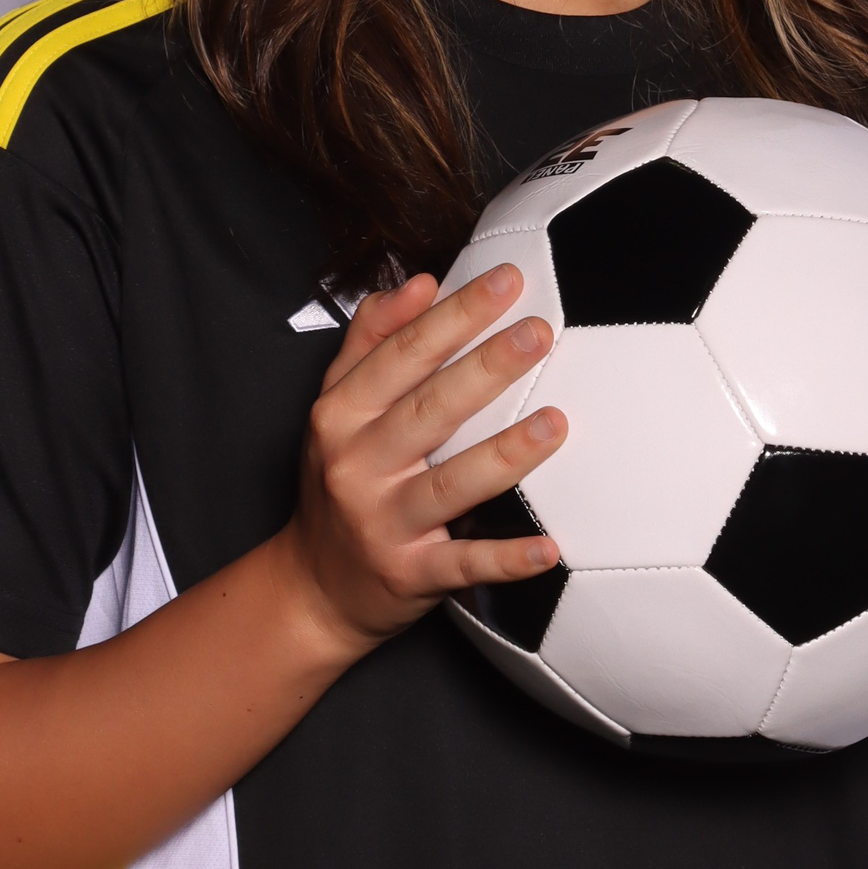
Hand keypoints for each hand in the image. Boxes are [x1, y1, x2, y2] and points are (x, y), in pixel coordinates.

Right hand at [275, 264, 565, 655]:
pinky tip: (548, 547)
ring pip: (450, 485)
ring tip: (555, 423)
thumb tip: (417, 282)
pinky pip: (463, 566)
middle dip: (485, 368)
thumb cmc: (339, 479)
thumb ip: (371, 340)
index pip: (401, 355)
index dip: (454, 316)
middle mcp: (355, 465)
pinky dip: (505, 560)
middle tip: (538, 333)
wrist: (313, 587)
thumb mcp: (335, 406)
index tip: (507, 281)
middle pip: (428, 410)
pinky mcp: (409, 575)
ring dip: (504, 455)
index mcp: (339, 415)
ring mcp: (382, 523)